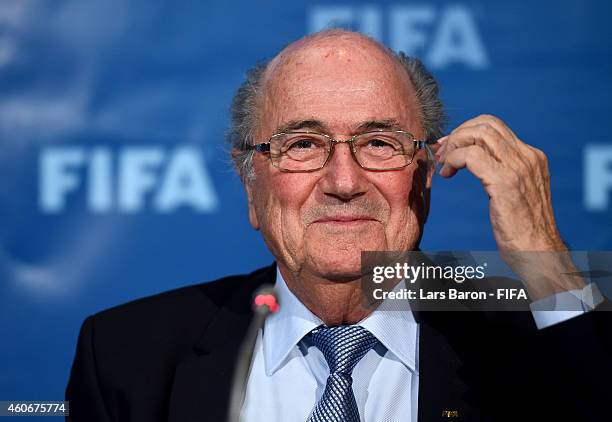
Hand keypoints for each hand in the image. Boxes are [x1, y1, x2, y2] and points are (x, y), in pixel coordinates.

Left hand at [435, 115, 583, 297]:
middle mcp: (528, 157)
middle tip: (442, 154)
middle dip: (458, 134)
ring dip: (454, 145)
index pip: (495, 127)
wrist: (538, 252)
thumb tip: (475, 161)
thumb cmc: (522, 230)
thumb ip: (502, 173)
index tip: (450, 148)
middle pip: (486, 123)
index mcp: (532, 157)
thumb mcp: (515, 193)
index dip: (467, 132)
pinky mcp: (505, 181)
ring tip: (444, 165)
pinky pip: (471, 155)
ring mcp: (518, 167)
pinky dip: (454, 159)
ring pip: (479, 133)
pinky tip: (448, 174)